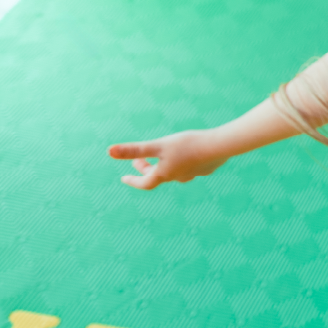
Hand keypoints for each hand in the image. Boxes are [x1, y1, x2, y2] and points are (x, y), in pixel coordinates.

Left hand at [108, 130, 228, 189]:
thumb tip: (109, 151)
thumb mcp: (158, 145)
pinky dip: (181, 162)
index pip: (145, 183)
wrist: (219, 147)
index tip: (123, 179)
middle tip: (138, 160)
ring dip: (163, 165)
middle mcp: (177, 177)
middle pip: (158, 176)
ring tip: (162, 156)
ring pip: (173, 172)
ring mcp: (192, 174)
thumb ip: (135, 150)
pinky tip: (187, 153)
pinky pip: (189, 167)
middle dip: (146, 168)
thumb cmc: (187, 145)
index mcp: (165, 174)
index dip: (133, 181)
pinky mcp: (204, 168)